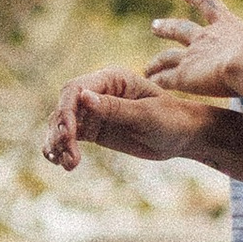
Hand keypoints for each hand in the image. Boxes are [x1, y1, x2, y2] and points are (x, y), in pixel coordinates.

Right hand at [42, 68, 207, 171]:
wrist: (185, 136)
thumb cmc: (172, 119)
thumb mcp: (146, 115)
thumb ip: (115, 108)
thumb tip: (83, 97)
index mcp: (112, 78)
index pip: (77, 89)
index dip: (66, 109)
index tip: (67, 133)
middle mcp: (99, 91)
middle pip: (65, 106)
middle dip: (60, 129)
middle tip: (63, 152)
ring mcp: (95, 111)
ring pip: (64, 123)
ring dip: (58, 142)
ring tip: (62, 162)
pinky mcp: (95, 129)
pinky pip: (71, 137)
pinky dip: (63, 149)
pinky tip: (62, 163)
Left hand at [146, 0, 242, 99]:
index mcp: (229, 27)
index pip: (210, 4)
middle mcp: (206, 38)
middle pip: (180, 28)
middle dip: (167, 27)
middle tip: (154, 25)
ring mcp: (192, 56)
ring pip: (167, 56)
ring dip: (156, 61)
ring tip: (147, 67)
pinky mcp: (184, 76)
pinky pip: (165, 79)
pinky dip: (158, 82)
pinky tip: (150, 86)